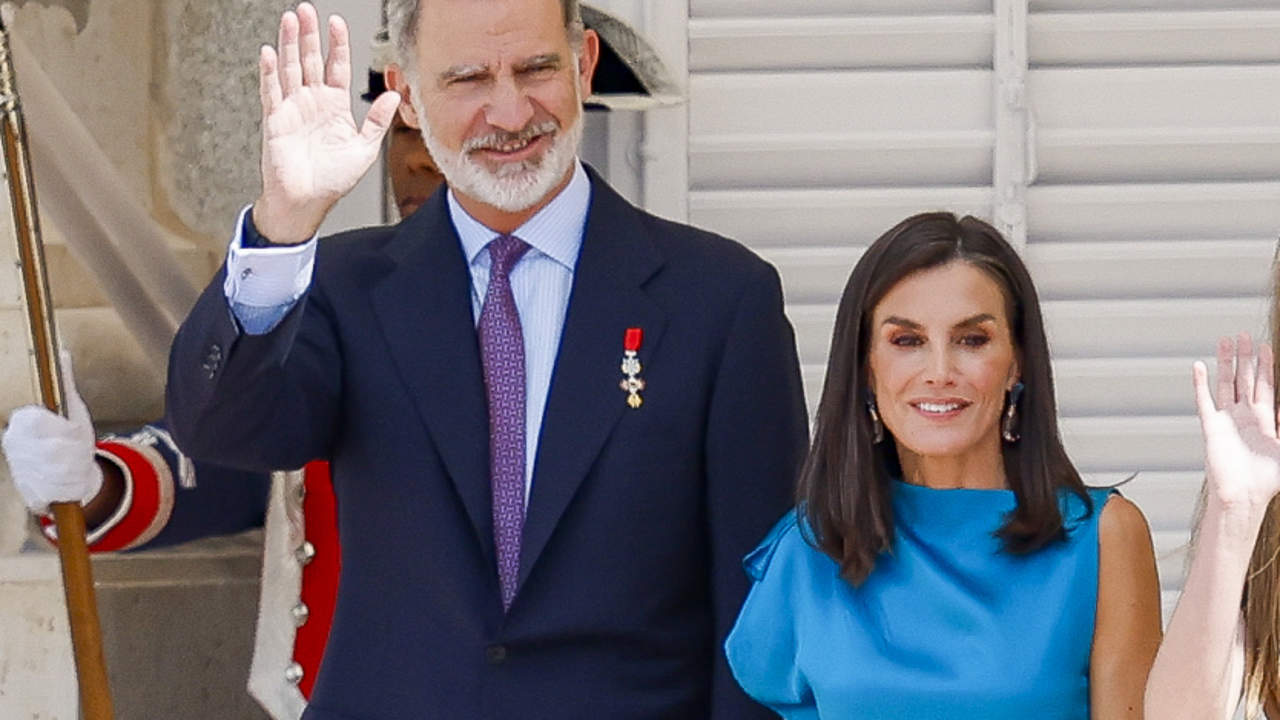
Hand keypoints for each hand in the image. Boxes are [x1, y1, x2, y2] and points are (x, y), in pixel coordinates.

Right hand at [1, 352, 102, 513]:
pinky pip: (56, 490)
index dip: (61, 429)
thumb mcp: (72, 409)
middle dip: (72, 449)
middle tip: (77, 449)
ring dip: (75, 467)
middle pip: (52, 449)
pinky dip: (70, 486)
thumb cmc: (70, 437)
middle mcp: (14, 445)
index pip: (36, 422)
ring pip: (58, 470)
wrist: (69, 476)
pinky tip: (68, 481)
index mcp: (21, 423)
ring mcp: (19, 469)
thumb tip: (63, 353)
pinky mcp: (28, 493)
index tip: (72, 432)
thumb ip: (66, 384)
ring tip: (75, 464)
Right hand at [252, 3, 400, 243]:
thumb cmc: (332, 180)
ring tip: (289, 20)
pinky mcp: (276, 121)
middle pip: (310, 60)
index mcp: (335, 107)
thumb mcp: (364, 149)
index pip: (336, 67)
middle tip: (307, 9)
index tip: (336, 23)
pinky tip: (269, 53)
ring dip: (288, 44)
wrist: (306, 202)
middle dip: (309, 35)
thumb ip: (377, 121)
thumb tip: (394, 96)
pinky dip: (270, 72)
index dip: (337, 45)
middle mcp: (313, 103)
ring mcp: (293, 109)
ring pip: (290, 68)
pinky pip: (272, 92)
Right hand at [1193, 333, 1279, 513]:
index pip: (1266, 386)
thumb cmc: (1268, 479)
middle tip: (1244, 336)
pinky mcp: (1211, 426)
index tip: (1265, 348)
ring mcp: (1227, 420)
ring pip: (1226, 384)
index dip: (1266, 367)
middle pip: (1246, 379)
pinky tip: (1200, 366)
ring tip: (1226, 341)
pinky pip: (1204, 399)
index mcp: (1266, 421)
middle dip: (1246, 357)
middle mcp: (1246, 416)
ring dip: (1226, 363)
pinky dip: (1201, 382)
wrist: (1244, 494)